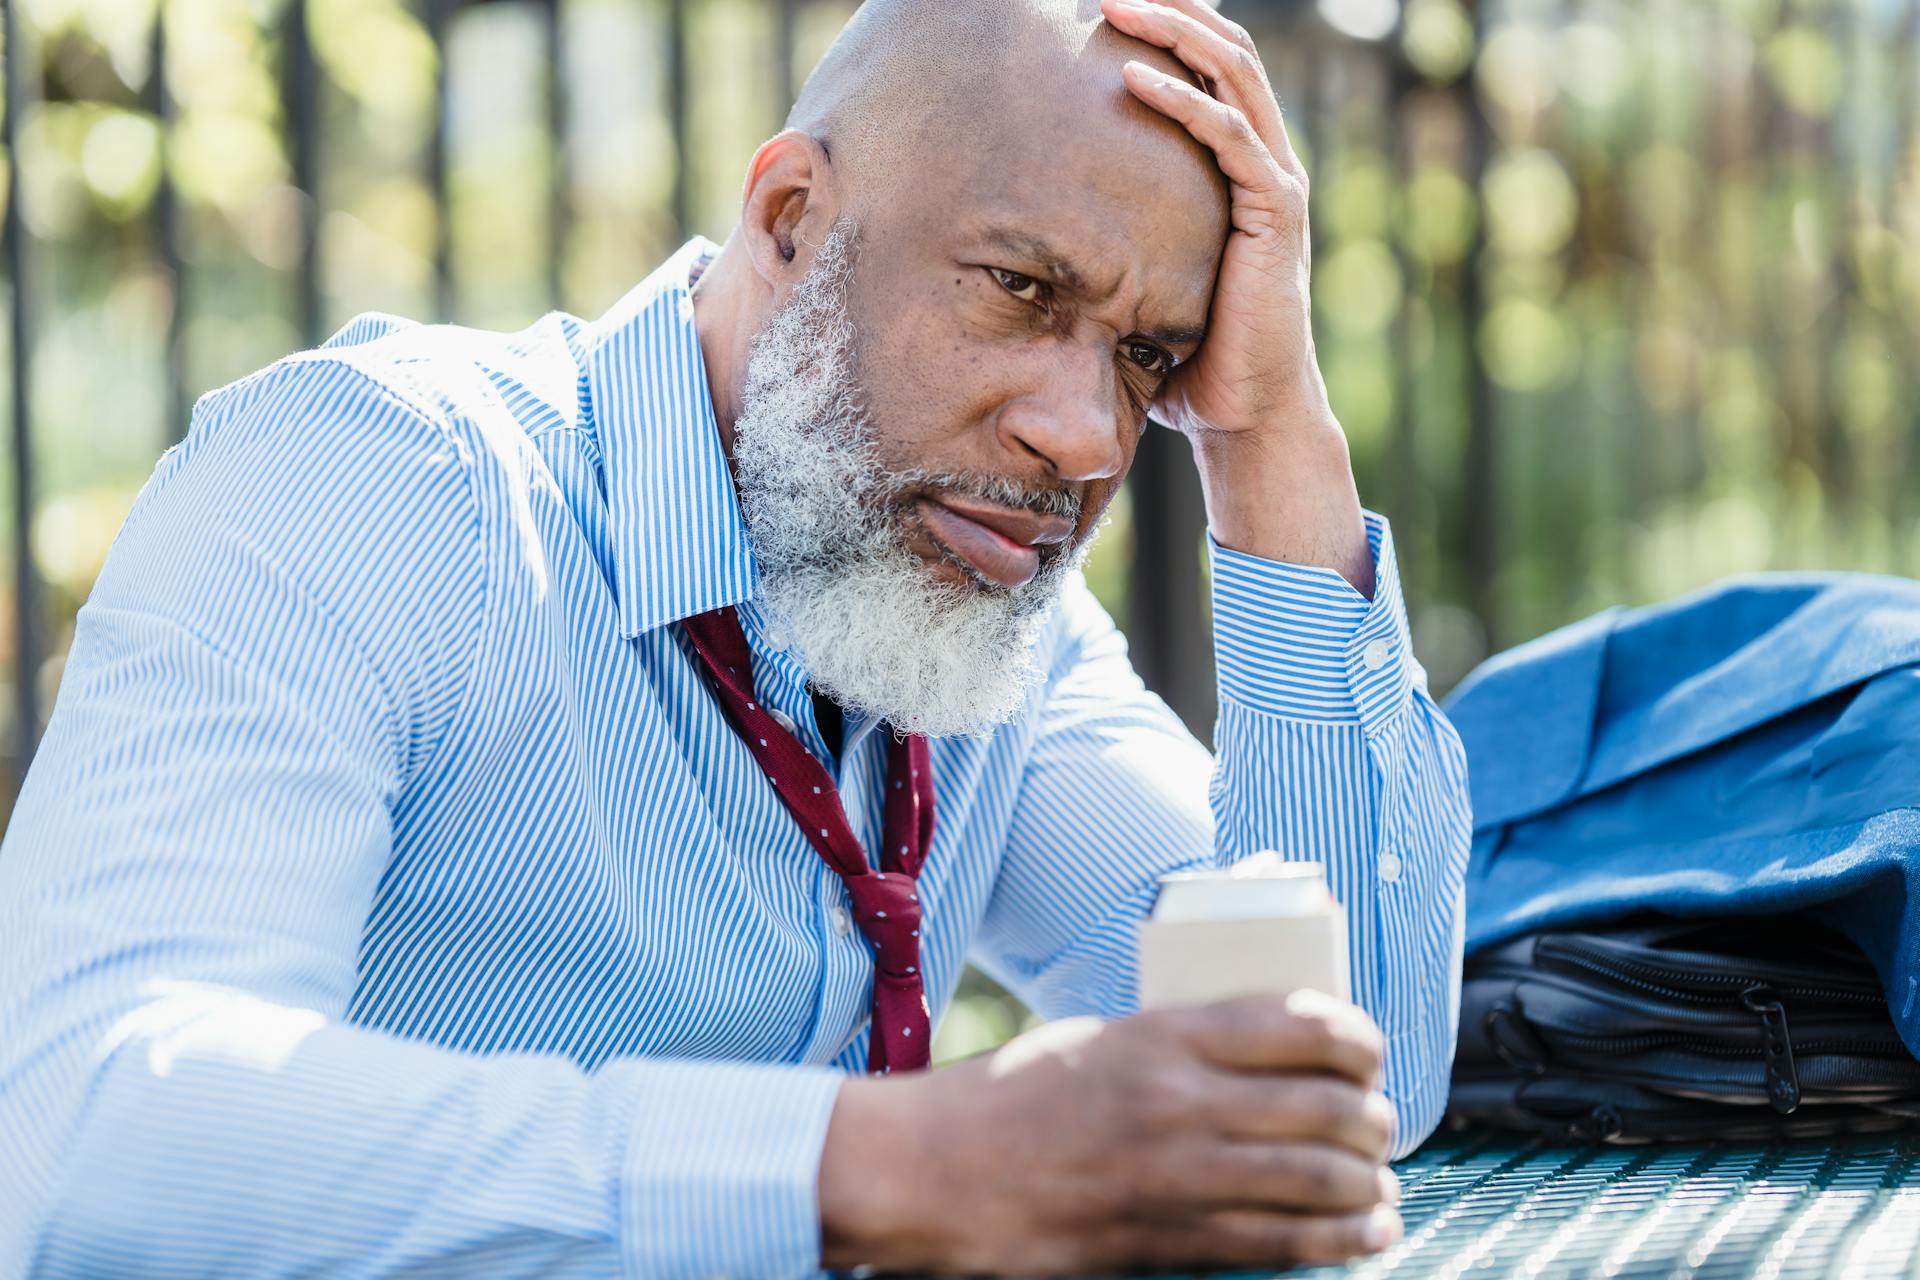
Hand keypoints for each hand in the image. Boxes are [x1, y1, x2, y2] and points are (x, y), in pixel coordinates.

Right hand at [818, 990, 1402, 1274]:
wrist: (935, 1170)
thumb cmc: (1010, 1096)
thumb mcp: (1100, 1036)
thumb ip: (1181, 1039)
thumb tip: (1264, 1040)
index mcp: (1163, 1033)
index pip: (1300, 1023)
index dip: (1358, 1039)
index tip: (1369, 1052)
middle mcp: (1181, 1100)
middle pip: (1325, 1105)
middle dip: (1374, 1119)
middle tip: (1381, 1123)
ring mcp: (1178, 1175)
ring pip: (1318, 1178)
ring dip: (1369, 1183)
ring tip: (1379, 1184)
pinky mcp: (1168, 1238)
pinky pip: (1281, 1241)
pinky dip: (1340, 1240)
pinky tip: (1367, 1234)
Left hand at [1100, 0, 1373, 591]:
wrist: (1244, 414)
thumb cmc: (1189, 360)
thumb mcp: (1142, 283)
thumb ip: (1111, 248)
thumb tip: (1029, 242)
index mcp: (1237, 169)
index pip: (1207, 71)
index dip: (1165, 26)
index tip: (1103, 1)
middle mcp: (1264, 162)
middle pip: (1224, 51)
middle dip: (1169, 5)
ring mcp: (1276, 184)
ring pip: (1232, 75)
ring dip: (1174, 30)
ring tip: (1114, 2)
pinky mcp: (1275, 213)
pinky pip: (1230, 138)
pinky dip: (1184, 101)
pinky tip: (1133, 79)